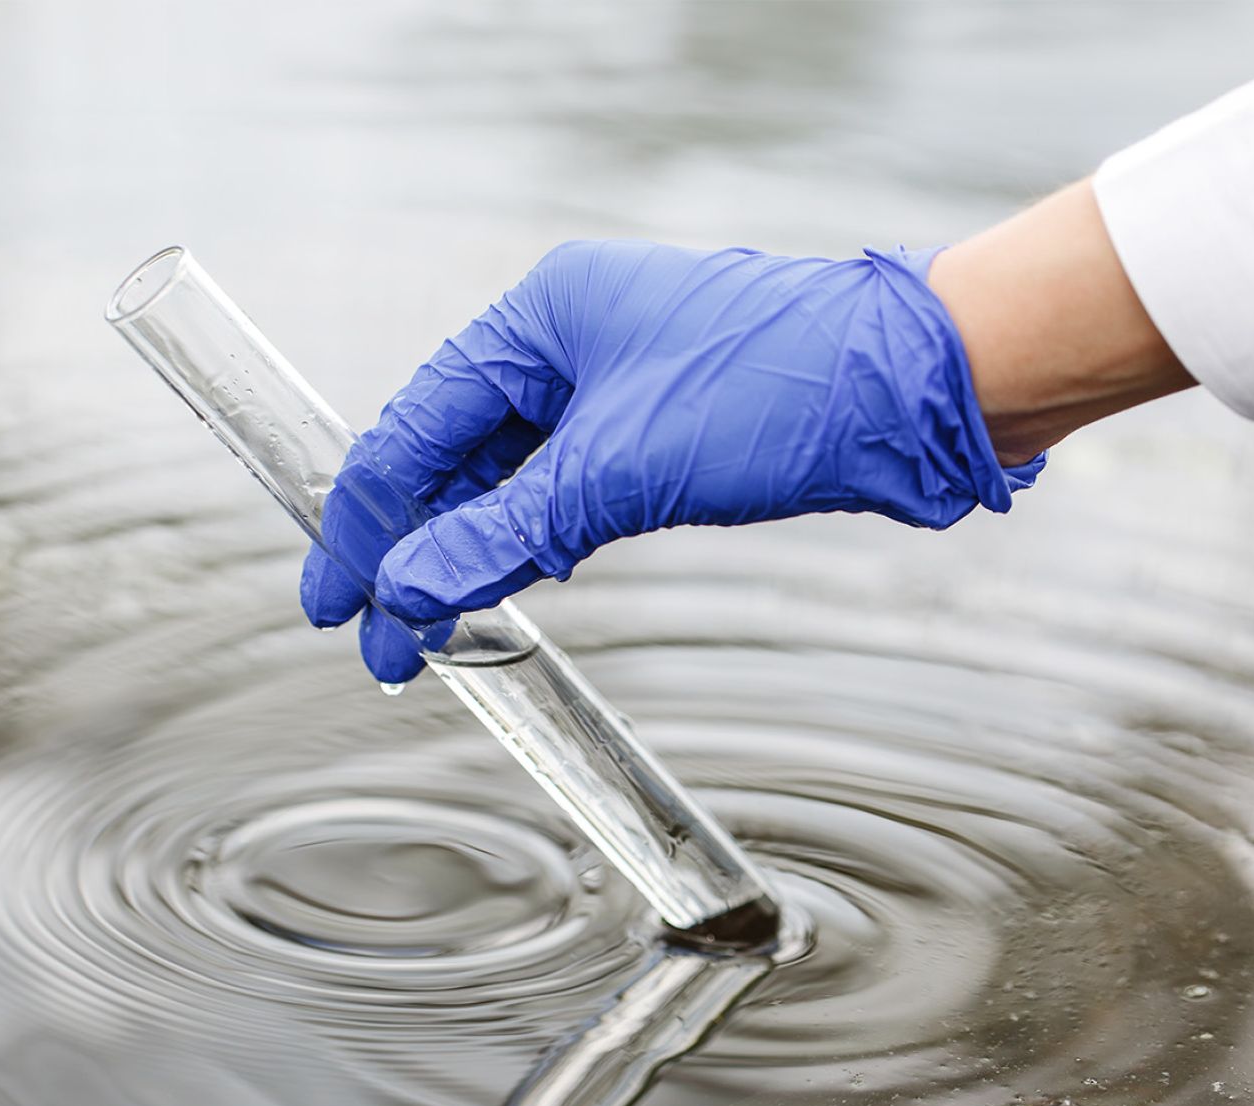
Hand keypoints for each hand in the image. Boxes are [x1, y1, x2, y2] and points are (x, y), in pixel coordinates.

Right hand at [302, 239, 1040, 680]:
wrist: (920, 390)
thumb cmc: (782, 390)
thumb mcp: (620, 468)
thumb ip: (502, 531)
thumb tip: (407, 590)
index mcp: (539, 317)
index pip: (416, 427)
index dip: (365, 522)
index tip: (334, 602)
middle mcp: (566, 343)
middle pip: (451, 454)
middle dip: (410, 549)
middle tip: (379, 639)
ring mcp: (612, 385)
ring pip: (505, 478)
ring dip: (467, 552)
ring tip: (430, 631)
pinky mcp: (654, 430)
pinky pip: (560, 489)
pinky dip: (527, 539)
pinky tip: (502, 584)